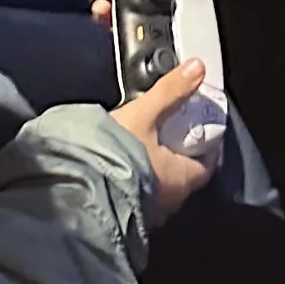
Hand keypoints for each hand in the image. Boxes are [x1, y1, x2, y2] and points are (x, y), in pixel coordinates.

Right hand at [110, 57, 216, 219]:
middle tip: (172, 134)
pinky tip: (124, 167)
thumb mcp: (145, 114)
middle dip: (180, 156)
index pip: (207, 165)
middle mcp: (169, 201)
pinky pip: (140, 197)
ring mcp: (148, 212)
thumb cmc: (118, 153)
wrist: (77, 187)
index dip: (207, 146)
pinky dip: (138, 181)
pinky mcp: (125, 216)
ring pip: (161, 188)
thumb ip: (171, 91)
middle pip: (184, 176)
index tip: (201, 130)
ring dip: (157, 170)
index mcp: (182, 178)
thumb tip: (197, 68)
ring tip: (145, 148)